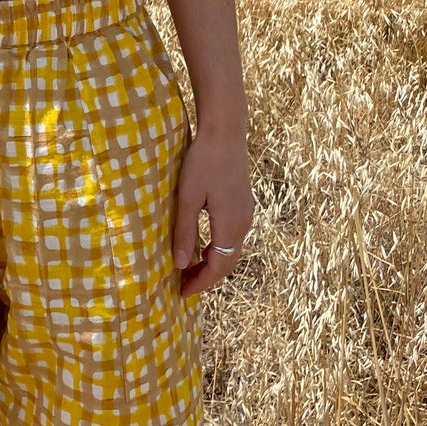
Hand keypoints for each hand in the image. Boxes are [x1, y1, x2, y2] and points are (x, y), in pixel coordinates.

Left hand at [172, 118, 252, 297]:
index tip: (181, 293)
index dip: (200, 283)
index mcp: (231, 226)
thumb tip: (180, 265)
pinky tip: (202, 245)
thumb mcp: (188, 198)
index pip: (218, 267)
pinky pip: (232, 236)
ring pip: (230, 250)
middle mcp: (243, 224)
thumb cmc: (203, 162)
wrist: (225, 132)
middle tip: (182, 285)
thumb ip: (186, 232)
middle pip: (227, 262)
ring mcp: (246, 213)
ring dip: (212, 262)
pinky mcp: (243, 203)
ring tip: (189, 269)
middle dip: (206, 277)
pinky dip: (217, 248)